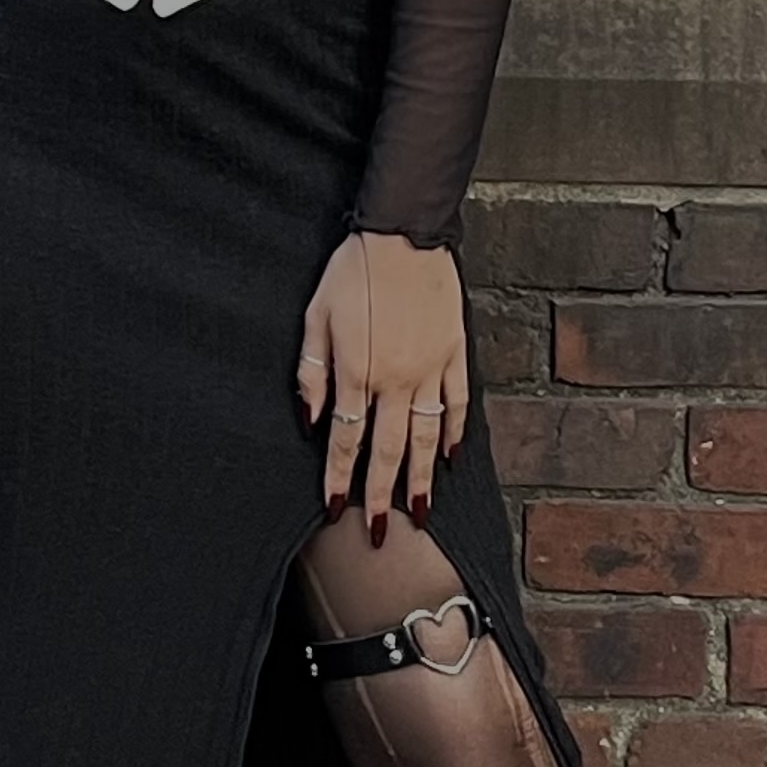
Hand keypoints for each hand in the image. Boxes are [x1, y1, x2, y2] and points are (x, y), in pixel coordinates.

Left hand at [295, 229, 468, 539]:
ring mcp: (431, 368)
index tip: (335, 509)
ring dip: (422, 478)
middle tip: (380, 533)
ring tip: (419, 511)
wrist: (403, 232)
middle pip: (388, 450)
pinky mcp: (455, 352)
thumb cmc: (352, 271)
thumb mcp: (316, 317)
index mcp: (358, 372)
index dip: (339, 478)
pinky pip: (456, 402)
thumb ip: (311, 373)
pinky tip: (448, 456)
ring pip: (426, 436)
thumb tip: (311, 420)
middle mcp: (396, 379)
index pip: (346, 440)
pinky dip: (453, 431)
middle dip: (381, 495)